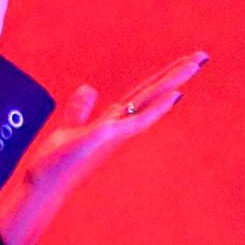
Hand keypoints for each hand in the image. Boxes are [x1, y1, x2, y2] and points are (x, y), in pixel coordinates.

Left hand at [0, 50, 208, 244]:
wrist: (43, 187)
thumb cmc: (54, 165)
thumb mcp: (68, 130)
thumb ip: (80, 110)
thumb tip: (89, 87)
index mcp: (113, 122)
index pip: (142, 94)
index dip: (162, 78)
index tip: (185, 64)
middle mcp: (119, 127)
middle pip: (152, 94)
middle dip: (177, 74)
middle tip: (202, 56)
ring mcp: (115, 133)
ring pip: (150, 103)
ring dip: (173, 83)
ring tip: (194, 66)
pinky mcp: (103, 138)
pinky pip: (136, 120)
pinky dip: (156, 108)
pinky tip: (174, 95)